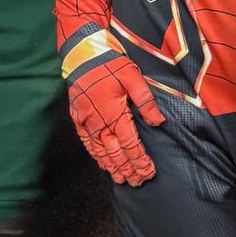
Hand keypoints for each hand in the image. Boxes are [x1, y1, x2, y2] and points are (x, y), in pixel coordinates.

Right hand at [67, 56, 164, 185]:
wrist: (82, 54)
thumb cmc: (110, 64)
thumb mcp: (134, 77)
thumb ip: (146, 101)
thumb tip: (158, 122)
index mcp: (115, 113)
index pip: (130, 144)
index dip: (140, 160)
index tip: (148, 171)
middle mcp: (99, 122)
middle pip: (116, 152)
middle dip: (128, 169)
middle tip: (138, 182)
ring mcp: (86, 122)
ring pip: (100, 151)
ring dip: (112, 166)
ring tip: (122, 179)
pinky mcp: (77, 119)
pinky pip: (86, 143)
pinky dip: (96, 155)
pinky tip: (102, 163)